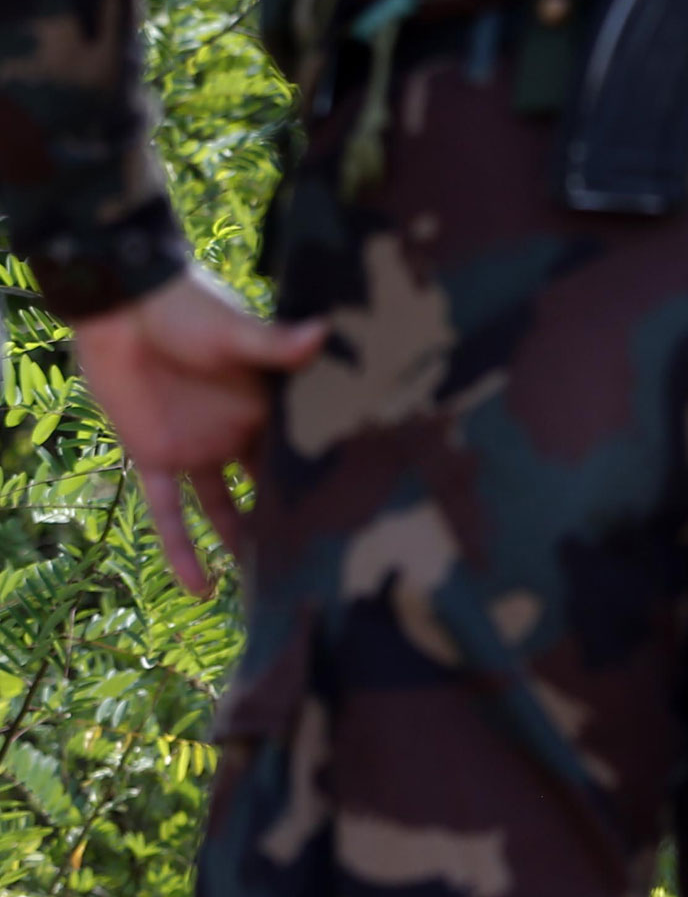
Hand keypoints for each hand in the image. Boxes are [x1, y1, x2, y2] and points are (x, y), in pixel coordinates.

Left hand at [69, 268, 326, 596]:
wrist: (118, 306)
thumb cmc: (185, 309)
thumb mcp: (233, 331)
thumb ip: (274, 345)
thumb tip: (322, 333)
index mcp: (265, 408)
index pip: (300, 452)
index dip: (325, 482)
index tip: (359, 517)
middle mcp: (237, 434)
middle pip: (267, 487)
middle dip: (291, 522)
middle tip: (324, 566)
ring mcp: (197, 449)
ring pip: (224, 509)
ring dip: (240, 543)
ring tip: (269, 588)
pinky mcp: (156, 458)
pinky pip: (169, 513)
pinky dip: (180, 550)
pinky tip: (200, 590)